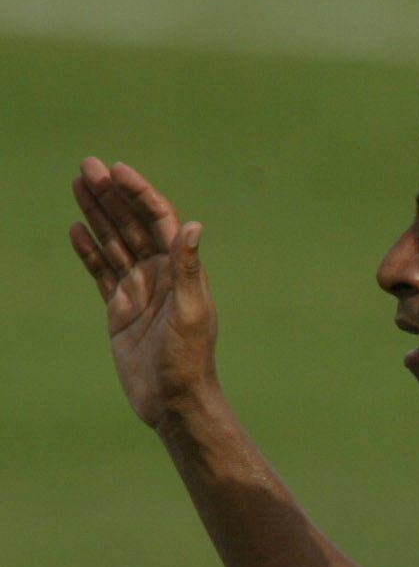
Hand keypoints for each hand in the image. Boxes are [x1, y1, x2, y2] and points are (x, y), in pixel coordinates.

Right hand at [68, 158, 218, 427]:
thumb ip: (189, 270)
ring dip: (97, 213)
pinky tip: (76, 228)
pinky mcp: (120, 310)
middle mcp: (161, 276)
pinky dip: (89, 250)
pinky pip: (102, 272)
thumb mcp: (191, 312)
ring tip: (78, 183)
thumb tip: (194, 226)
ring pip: (114, 243)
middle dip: (112, 195)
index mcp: (181, 272)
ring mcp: (139, 291)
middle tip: (87, 165)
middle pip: (133, 225)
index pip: (160, 221)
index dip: (140, 194)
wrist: (174, 401)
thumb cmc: (188, 360)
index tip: (118, 170)